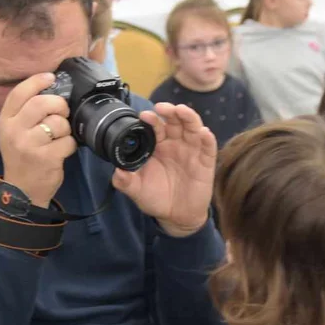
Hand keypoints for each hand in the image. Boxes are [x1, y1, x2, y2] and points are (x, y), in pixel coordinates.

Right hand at [0, 73, 76, 208]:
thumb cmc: (22, 158)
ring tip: (61, 136)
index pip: (19, 93)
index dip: (37, 81)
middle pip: (41, 104)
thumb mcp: (14, 133)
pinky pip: (67, 142)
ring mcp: (29, 145)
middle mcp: (14, 131)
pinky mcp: (45, 158)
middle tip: (63, 111)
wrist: (22, 192)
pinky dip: (70, 145)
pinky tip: (64, 150)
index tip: (51, 77)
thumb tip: (51, 91)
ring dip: (65, 128)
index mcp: (6, 121)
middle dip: (59, 104)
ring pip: (57, 123)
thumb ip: (25, 113)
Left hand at [112, 103, 216, 236]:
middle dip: (169, 111)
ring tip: (181, 111)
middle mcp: (175, 143)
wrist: (176, 217)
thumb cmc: (156, 199)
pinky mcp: (206, 161)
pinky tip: (203, 133)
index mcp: (157, 146)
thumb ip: (126, 182)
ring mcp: (192, 150)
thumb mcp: (137, 191)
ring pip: (192, 127)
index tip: (145, 116)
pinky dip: (206, 138)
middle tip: (161, 107)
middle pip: (175, 120)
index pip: (155, 127)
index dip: (151, 119)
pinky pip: (208, 147)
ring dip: (188, 117)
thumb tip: (117, 172)